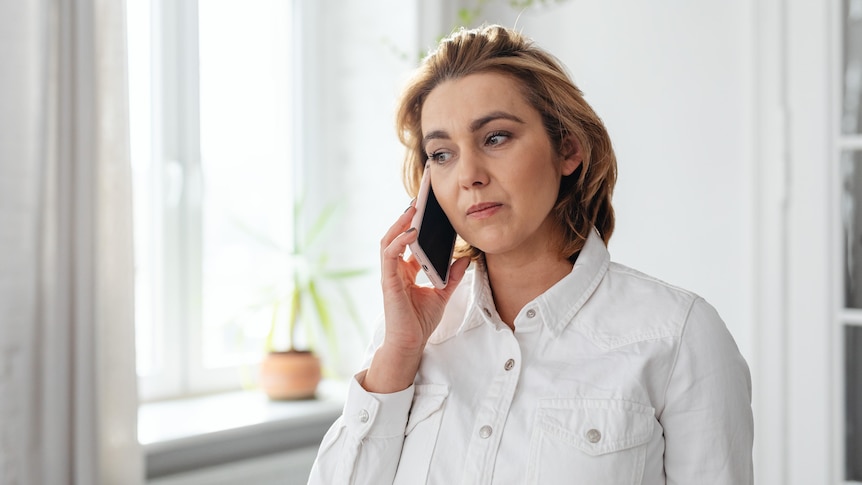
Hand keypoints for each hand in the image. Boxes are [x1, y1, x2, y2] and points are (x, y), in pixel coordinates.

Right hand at [362, 203, 469, 392]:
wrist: (411, 343)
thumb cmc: (421, 321)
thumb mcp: (443, 293)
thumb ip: (453, 276)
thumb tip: (467, 258)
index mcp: (405, 270)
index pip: (407, 241)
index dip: (414, 224)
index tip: (425, 210)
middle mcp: (395, 269)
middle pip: (396, 236)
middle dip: (406, 218)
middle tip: (419, 201)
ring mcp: (389, 274)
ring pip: (389, 241)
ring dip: (400, 223)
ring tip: (413, 209)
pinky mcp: (388, 281)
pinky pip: (390, 255)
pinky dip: (399, 241)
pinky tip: (412, 232)